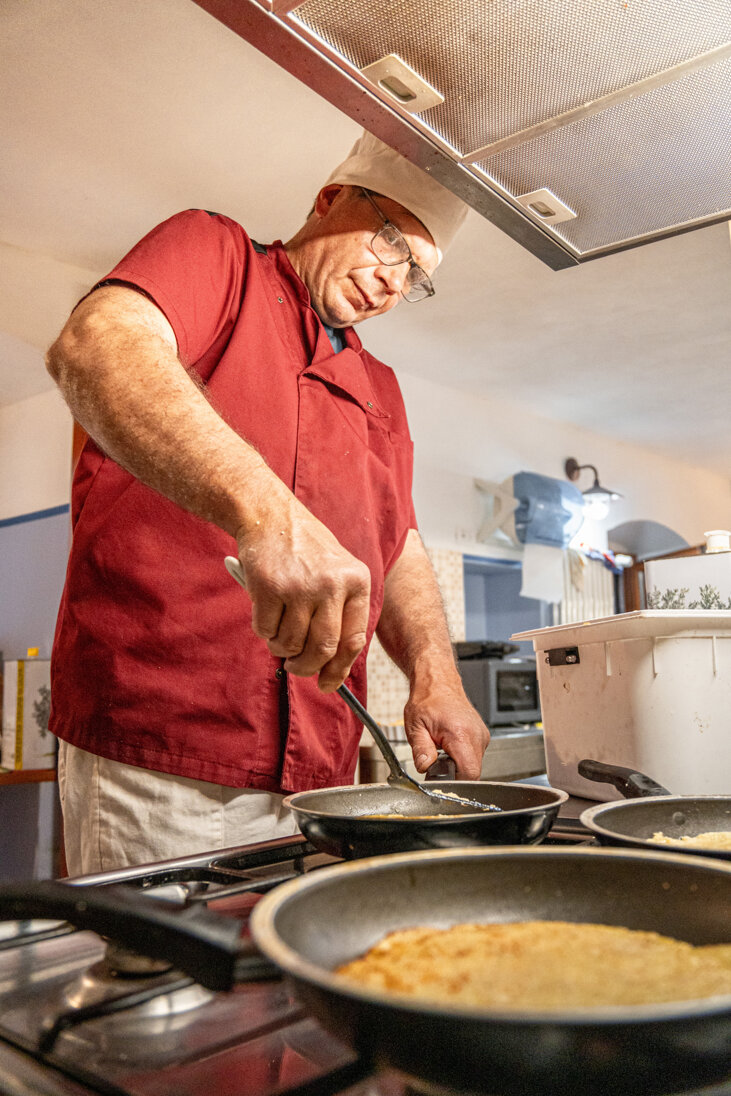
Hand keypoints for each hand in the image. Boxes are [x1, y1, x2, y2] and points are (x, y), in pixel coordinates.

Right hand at [235, 492, 370, 691]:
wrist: (270, 516)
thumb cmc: (305, 550)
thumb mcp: (337, 574)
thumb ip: (339, 615)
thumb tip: (332, 669)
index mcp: (356, 581)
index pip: (353, 639)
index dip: (340, 669)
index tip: (328, 683)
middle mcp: (332, 584)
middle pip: (322, 649)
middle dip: (306, 666)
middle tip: (296, 666)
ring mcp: (300, 585)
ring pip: (290, 643)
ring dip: (280, 647)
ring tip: (278, 629)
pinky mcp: (269, 587)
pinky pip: (266, 630)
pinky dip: (263, 630)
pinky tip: (265, 610)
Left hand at [403, 680, 489, 779]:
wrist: (438, 682)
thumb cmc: (427, 700)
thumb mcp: (416, 727)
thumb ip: (421, 751)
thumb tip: (424, 768)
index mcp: (461, 734)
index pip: (470, 773)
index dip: (455, 784)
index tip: (441, 782)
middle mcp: (476, 735)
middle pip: (472, 772)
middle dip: (454, 775)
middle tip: (436, 763)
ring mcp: (482, 736)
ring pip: (474, 765)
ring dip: (457, 765)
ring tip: (442, 750)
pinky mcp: (482, 736)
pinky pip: (474, 756)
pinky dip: (462, 757)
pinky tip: (449, 745)